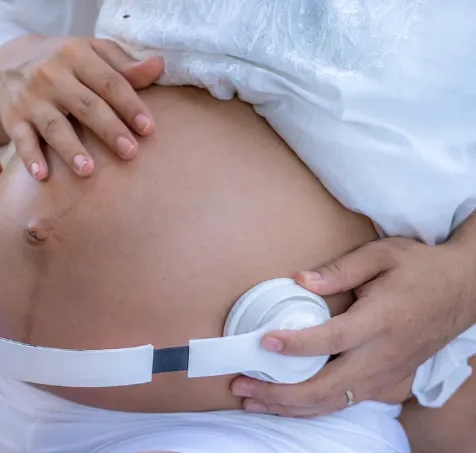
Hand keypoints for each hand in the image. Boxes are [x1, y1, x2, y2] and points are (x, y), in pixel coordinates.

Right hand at [0, 35, 163, 179]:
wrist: (6, 62)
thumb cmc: (62, 61)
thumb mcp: (91, 52)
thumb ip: (123, 64)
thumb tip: (159, 67)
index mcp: (76, 54)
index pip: (109, 82)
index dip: (130, 105)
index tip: (148, 128)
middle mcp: (51, 74)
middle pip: (86, 105)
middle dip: (109, 129)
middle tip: (130, 153)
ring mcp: (30, 98)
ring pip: (55, 126)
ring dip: (71, 149)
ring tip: (89, 170)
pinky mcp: (13, 118)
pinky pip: (21, 140)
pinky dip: (30, 157)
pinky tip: (42, 175)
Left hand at [230, 237, 475, 416]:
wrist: (464, 290)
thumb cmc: (420, 268)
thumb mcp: (382, 254)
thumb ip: (339, 270)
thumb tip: (299, 281)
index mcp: (382, 320)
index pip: (333, 340)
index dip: (297, 344)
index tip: (264, 342)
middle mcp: (384, 354)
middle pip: (327, 386)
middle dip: (280, 392)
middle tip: (242, 383)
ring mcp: (388, 373)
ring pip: (334, 402)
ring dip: (291, 407)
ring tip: (253, 400)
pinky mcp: (388, 381)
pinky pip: (346, 402)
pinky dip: (313, 408)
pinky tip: (286, 405)